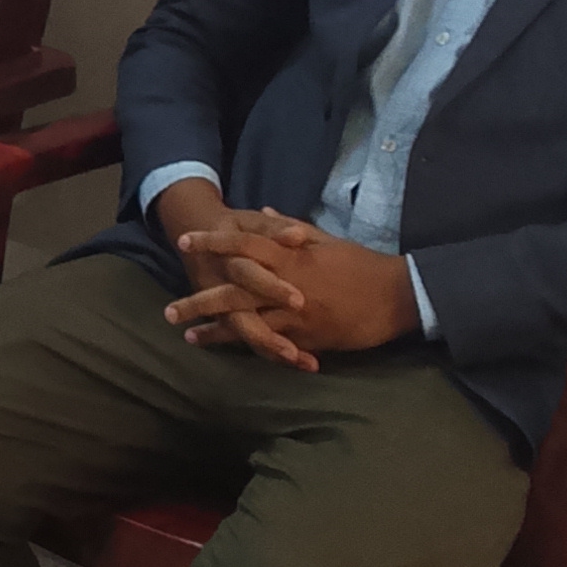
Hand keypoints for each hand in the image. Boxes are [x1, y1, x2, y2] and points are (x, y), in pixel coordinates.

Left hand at [157, 192, 413, 369]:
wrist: (396, 295)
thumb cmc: (360, 264)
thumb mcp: (325, 239)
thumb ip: (290, 228)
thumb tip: (264, 214)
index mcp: (291, 256)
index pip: (243, 245)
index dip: (212, 243)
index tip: (184, 242)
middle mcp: (287, 284)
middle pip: (233, 291)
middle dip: (199, 300)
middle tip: (170, 310)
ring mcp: (295, 314)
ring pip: (247, 322)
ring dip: (216, 331)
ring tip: (190, 336)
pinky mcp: (306, 338)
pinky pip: (271, 344)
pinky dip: (248, 348)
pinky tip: (228, 352)